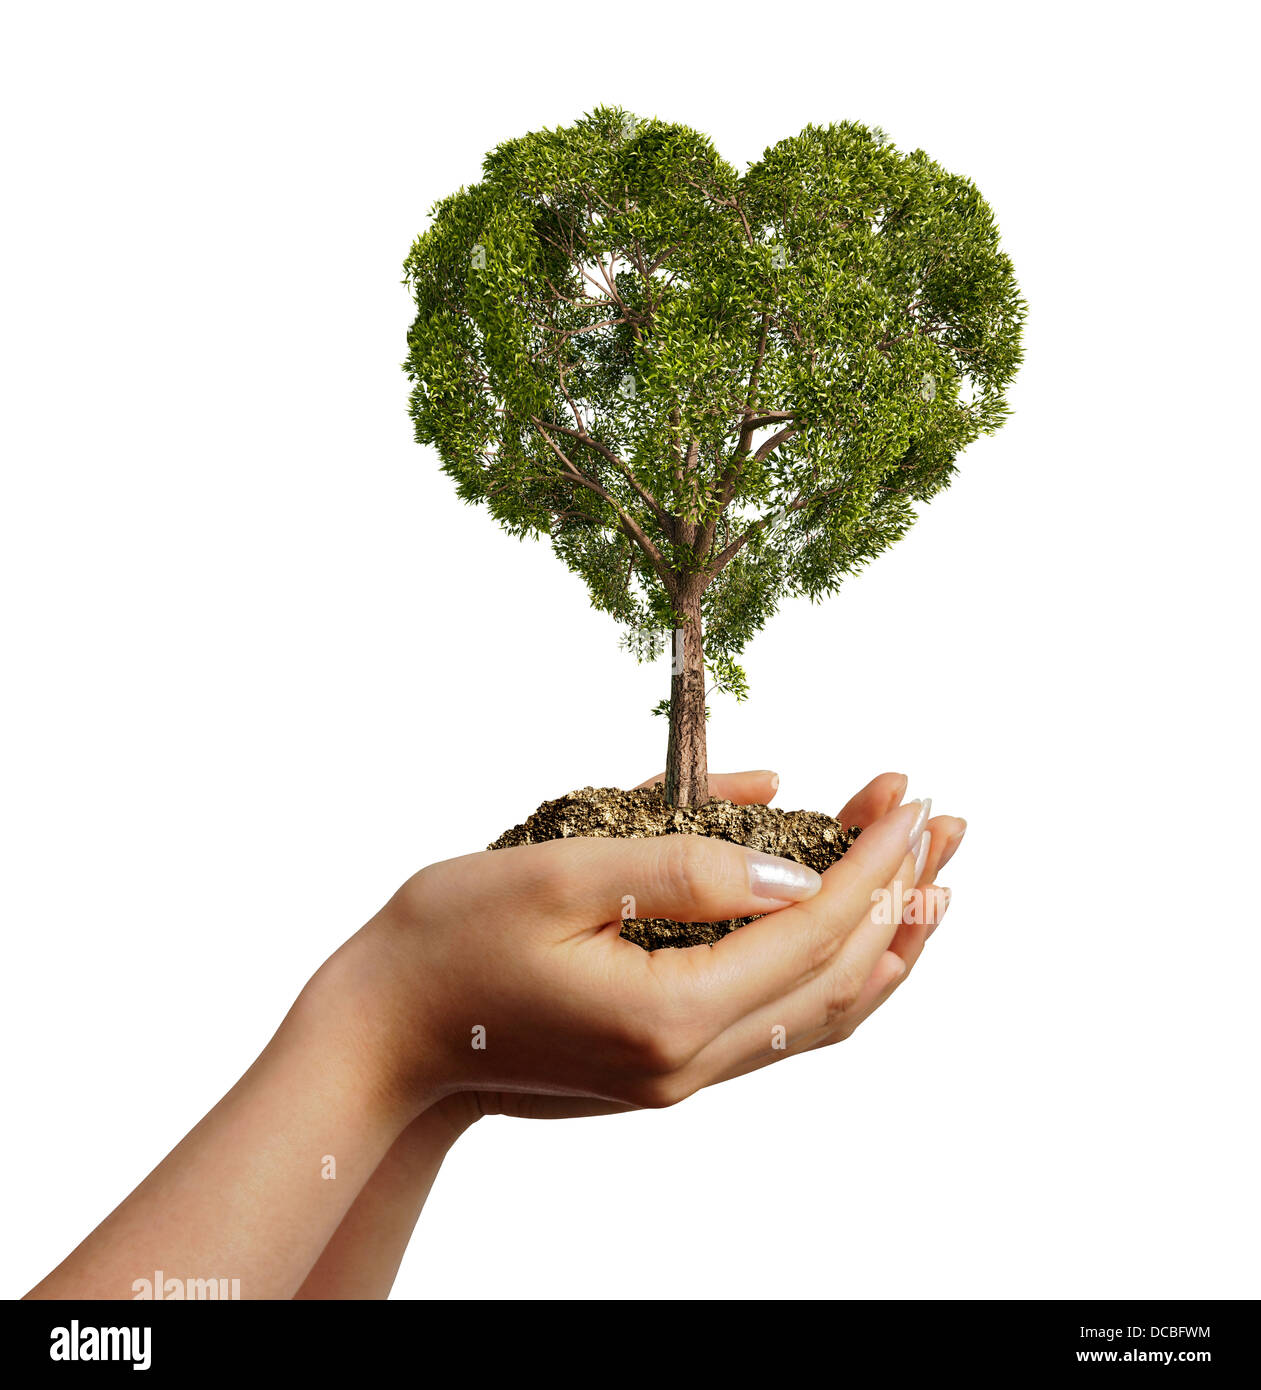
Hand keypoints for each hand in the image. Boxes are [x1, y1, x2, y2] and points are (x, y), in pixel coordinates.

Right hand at [323, 770, 965, 1126]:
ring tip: (935, 885)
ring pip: (823, 1016)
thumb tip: (788, 867)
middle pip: (838, 980)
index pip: (811, 933)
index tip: (912, 803)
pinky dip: (836, 980)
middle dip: (901, 896)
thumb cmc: (451, 938)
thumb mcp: (558, 874)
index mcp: (667, 1013)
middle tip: (950, 824)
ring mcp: (681, 1076)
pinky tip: (856, 943)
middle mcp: (689, 1062)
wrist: (387, 1036)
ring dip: (885, 945)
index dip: (872, 865)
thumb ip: (680, 868)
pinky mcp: (666, 1070)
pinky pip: (782, 1029)